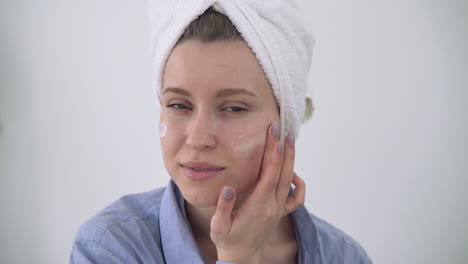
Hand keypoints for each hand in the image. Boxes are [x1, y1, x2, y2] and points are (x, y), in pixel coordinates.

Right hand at [210, 122, 305, 262]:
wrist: (241, 257)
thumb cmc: (227, 240)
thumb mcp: (219, 227)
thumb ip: (222, 208)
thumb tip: (228, 189)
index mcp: (257, 206)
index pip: (269, 175)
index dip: (273, 154)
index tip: (274, 136)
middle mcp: (272, 206)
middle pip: (283, 173)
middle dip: (283, 149)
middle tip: (283, 130)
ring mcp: (278, 209)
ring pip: (290, 181)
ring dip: (291, 160)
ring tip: (288, 141)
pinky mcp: (280, 213)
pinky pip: (296, 198)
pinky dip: (298, 183)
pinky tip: (292, 173)